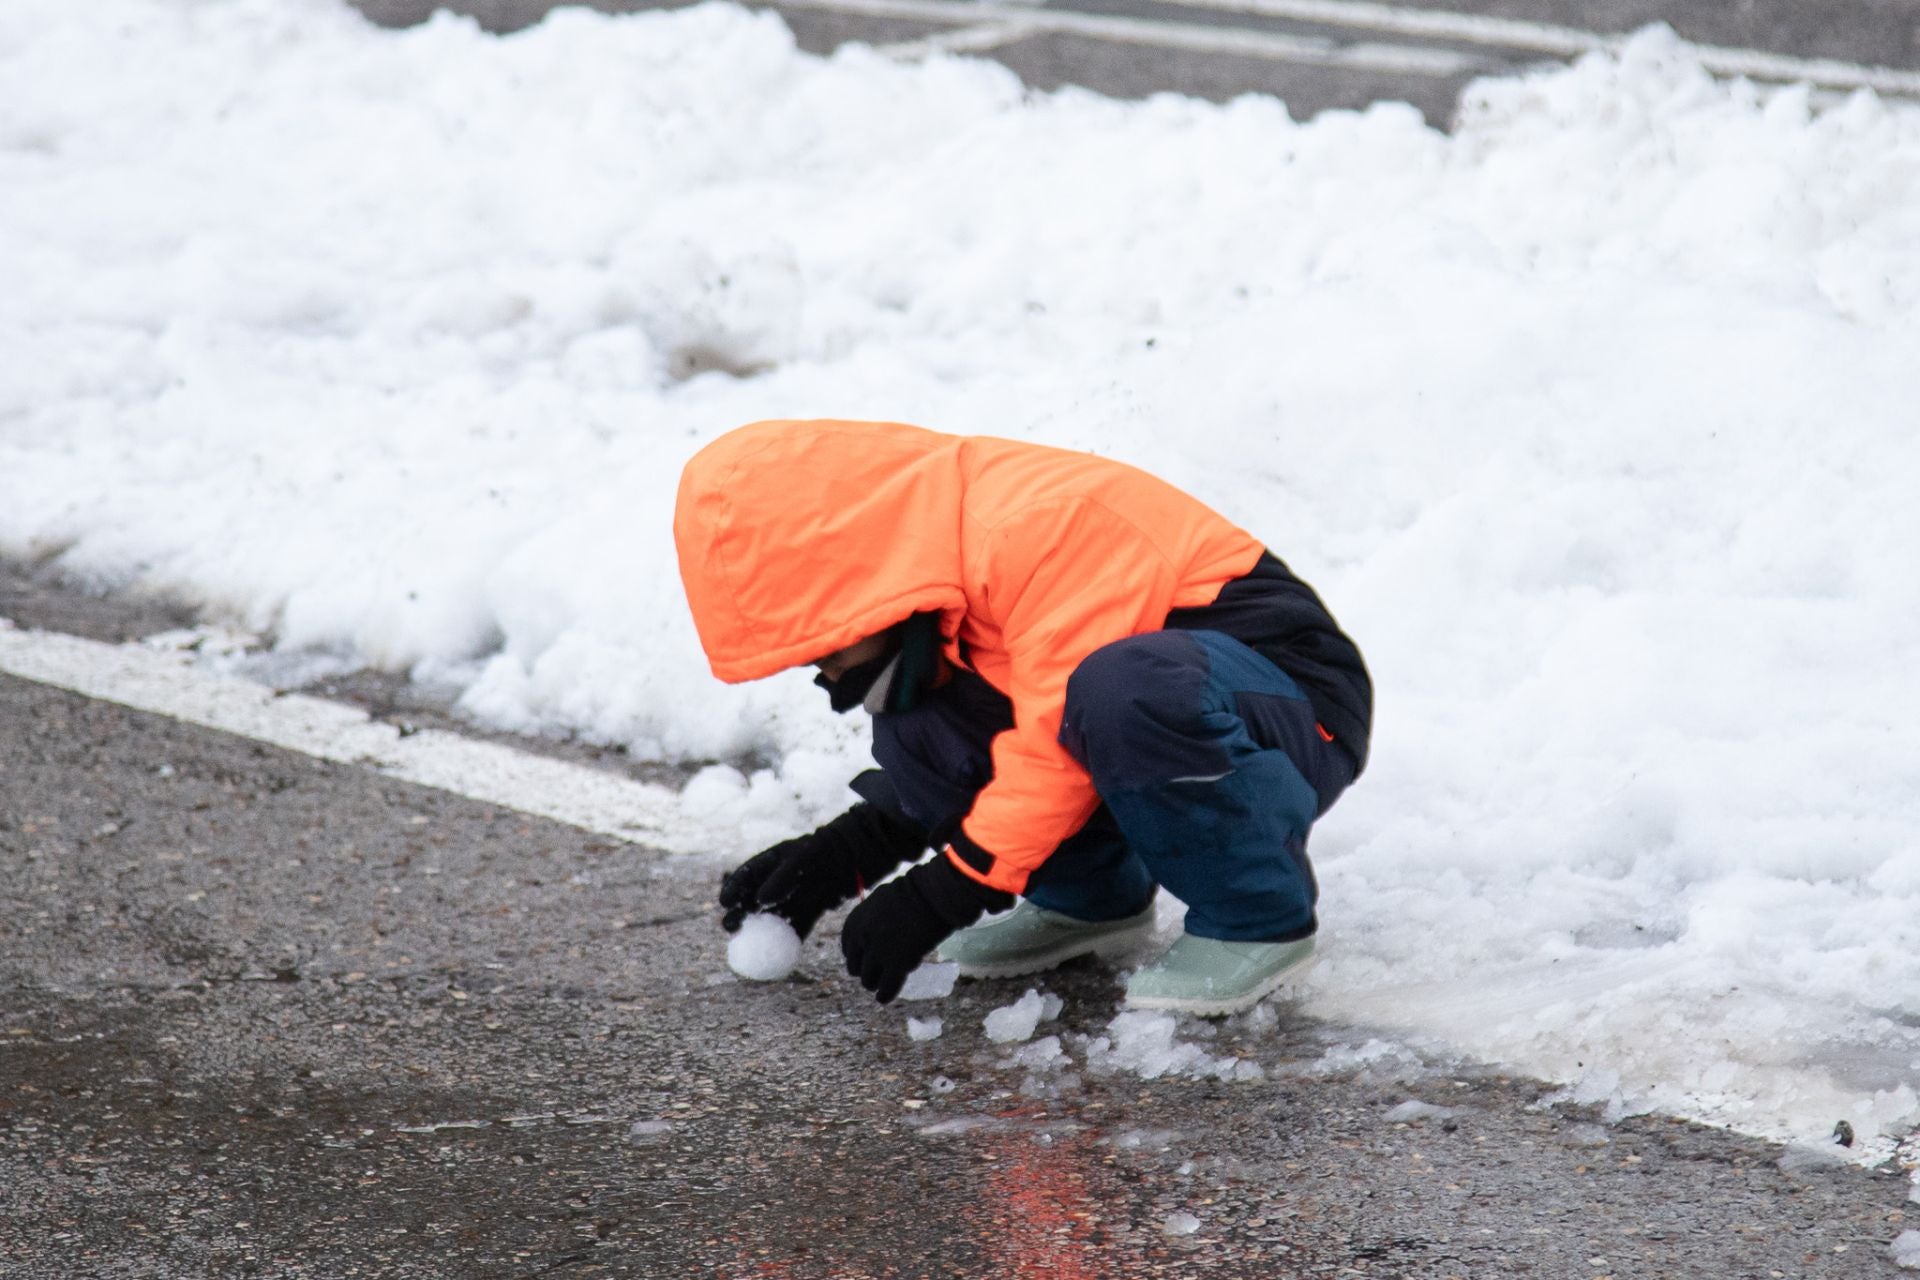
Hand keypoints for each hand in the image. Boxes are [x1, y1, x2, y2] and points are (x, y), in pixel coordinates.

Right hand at [718, 803, 926, 937]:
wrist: (860, 856)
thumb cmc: (829, 850)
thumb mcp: (803, 857)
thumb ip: (782, 877)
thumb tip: (762, 899)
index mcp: (775, 860)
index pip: (748, 874)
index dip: (734, 888)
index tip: (724, 902)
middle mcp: (783, 879)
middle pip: (755, 898)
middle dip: (740, 913)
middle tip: (731, 927)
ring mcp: (798, 894)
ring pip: (774, 915)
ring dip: (760, 929)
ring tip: (747, 943)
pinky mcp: (813, 907)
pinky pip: (797, 924)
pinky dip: (788, 937)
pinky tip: (779, 951)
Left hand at [841, 855, 1011, 1002]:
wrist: (930, 894)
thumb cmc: (914, 892)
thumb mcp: (882, 902)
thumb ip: (873, 920)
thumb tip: (875, 932)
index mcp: (856, 921)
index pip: (848, 948)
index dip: (857, 956)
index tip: (865, 959)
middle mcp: (861, 938)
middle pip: (855, 967)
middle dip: (866, 971)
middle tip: (878, 972)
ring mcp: (878, 952)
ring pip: (868, 980)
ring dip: (876, 983)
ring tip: (884, 983)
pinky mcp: (896, 964)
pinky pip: (886, 987)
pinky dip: (885, 995)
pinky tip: (885, 998)